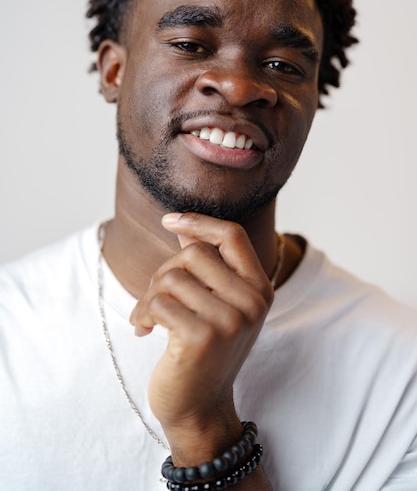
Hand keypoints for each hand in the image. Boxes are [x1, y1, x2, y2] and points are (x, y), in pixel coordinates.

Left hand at [129, 212, 274, 458]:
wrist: (199, 407)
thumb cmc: (203, 350)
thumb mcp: (215, 304)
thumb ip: (205, 267)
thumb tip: (182, 227)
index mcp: (259, 288)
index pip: (233, 235)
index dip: (200, 221)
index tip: (169, 220)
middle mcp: (252, 302)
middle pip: (194, 254)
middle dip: (164, 272)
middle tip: (154, 299)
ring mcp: (230, 320)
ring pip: (171, 278)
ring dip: (148, 297)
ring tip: (146, 318)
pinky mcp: (202, 337)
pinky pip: (157, 303)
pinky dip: (141, 315)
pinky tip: (142, 331)